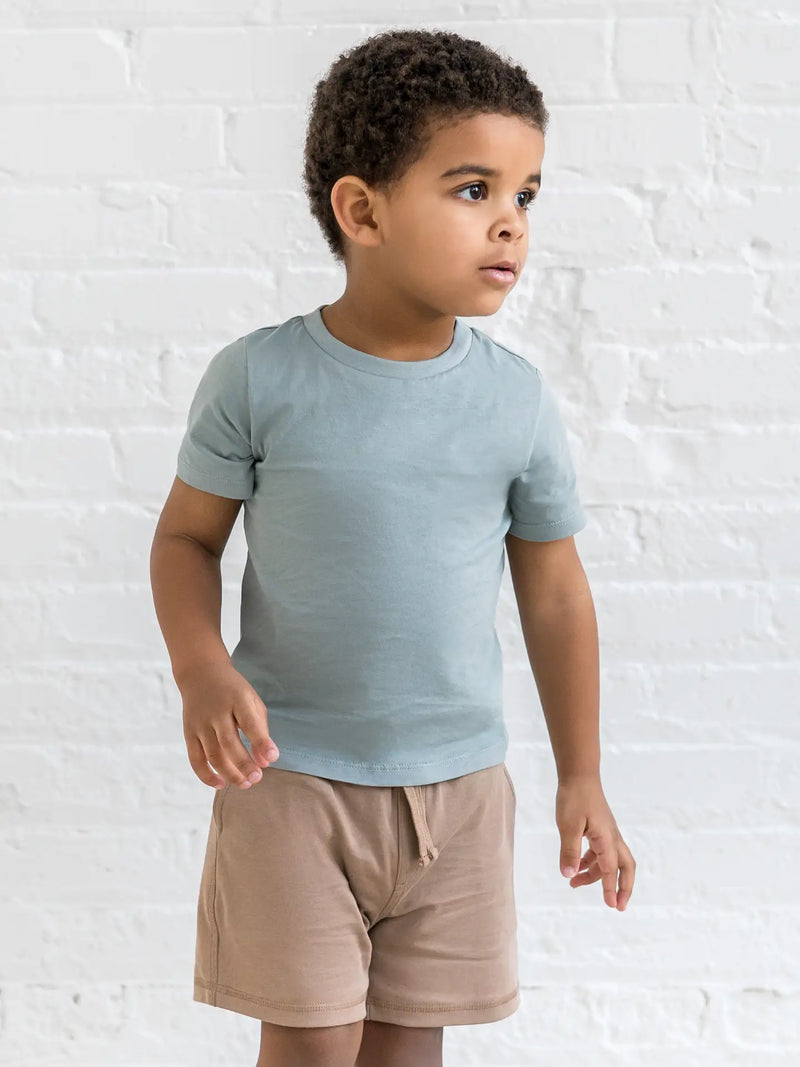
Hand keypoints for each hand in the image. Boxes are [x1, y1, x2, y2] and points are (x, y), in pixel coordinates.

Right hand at [179, 661, 278, 790]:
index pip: (250, 723)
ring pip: (213, 754)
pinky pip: (195, 759)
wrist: (201, 674)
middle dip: (244, 764)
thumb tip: (266, 762)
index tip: (272, 759)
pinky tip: (221, 784)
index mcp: (237, 699)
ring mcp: (200, 723)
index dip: (262, 742)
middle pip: (229, 743)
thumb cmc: (233, 691)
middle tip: (257, 778)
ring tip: (245, 783)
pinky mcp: (188, 733)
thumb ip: (260, 730)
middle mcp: (216, 711)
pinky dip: (206, 775)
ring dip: (229, 773)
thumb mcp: (251, 702)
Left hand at [555, 774, 634, 909]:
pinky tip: (574, 866)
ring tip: (573, 884)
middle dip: (623, 888)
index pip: (610, 869)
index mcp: (606, 838)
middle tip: (617, 906)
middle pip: (625, 868)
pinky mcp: (599, 829)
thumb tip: (567, 875)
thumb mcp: (568, 825)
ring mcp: (607, 833)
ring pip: (609, 861)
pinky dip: (590, 862)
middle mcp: (611, 837)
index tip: (612, 906)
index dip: (610, 888)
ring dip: (595, 875)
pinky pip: (599, 852)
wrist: (579, 775)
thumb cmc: (575, 798)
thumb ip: (569, 851)